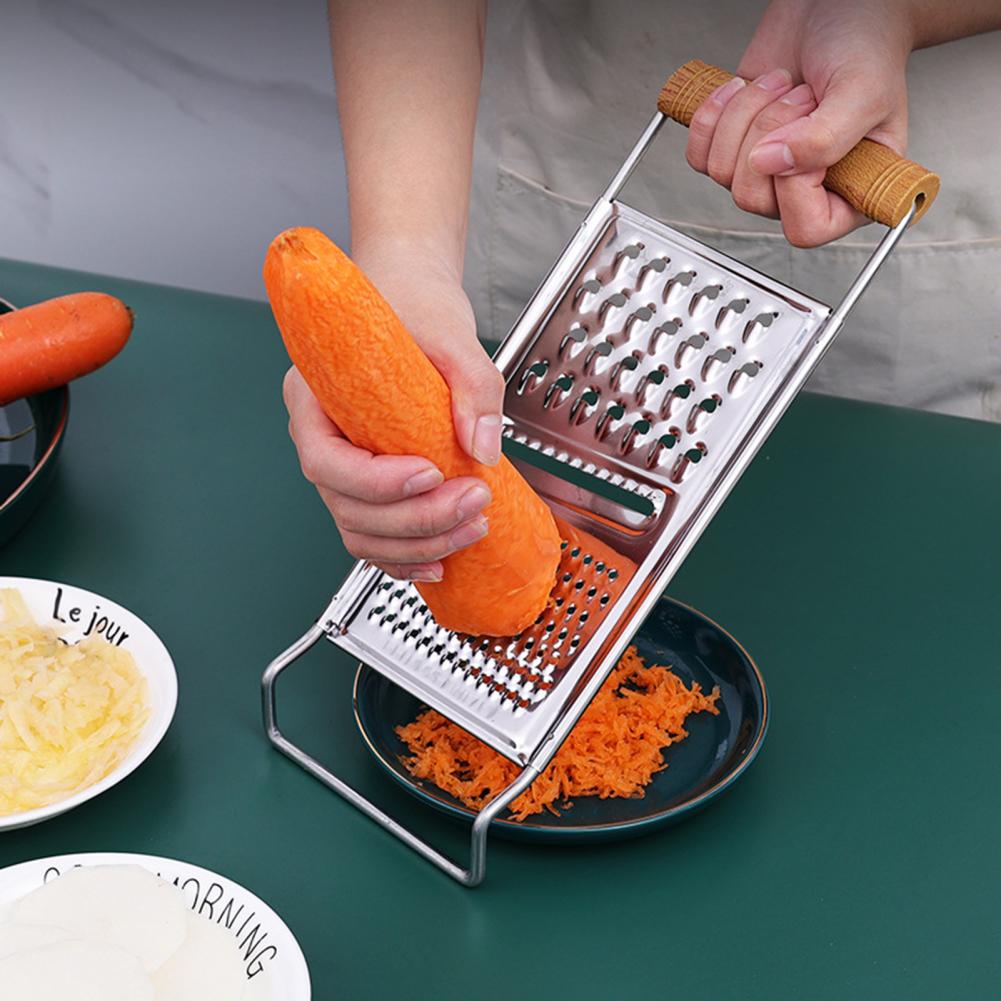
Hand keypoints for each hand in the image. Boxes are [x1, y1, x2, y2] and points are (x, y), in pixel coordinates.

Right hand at [283, 239, 503, 581]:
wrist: (411, 298)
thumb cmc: (411, 306)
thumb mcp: (449, 333)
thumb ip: (471, 385)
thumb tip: (482, 445)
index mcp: (315, 398)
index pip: (325, 460)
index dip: (376, 481)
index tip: (430, 472)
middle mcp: (322, 438)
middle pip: (348, 506)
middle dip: (414, 519)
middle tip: (473, 500)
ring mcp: (346, 467)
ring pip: (360, 531)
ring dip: (416, 544)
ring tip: (472, 528)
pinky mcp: (372, 483)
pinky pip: (373, 536)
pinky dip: (404, 558)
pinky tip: (440, 560)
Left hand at [685, 0, 913, 245]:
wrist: (835, 7)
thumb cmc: (866, 46)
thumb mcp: (863, 91)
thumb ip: (825, 140)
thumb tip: (770, 166)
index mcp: (851, 191)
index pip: (805, 229)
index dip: (794, 187)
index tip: (805, 135)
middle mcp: (805, 190)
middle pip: (752, 198)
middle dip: (767, 134)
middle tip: (799, 96)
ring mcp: (766, 172)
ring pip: (723, 173)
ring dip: (745, 116)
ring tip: (781, 83)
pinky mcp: (734, 148)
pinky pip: (699, 155)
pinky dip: (714, 115)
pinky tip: (744, 88)